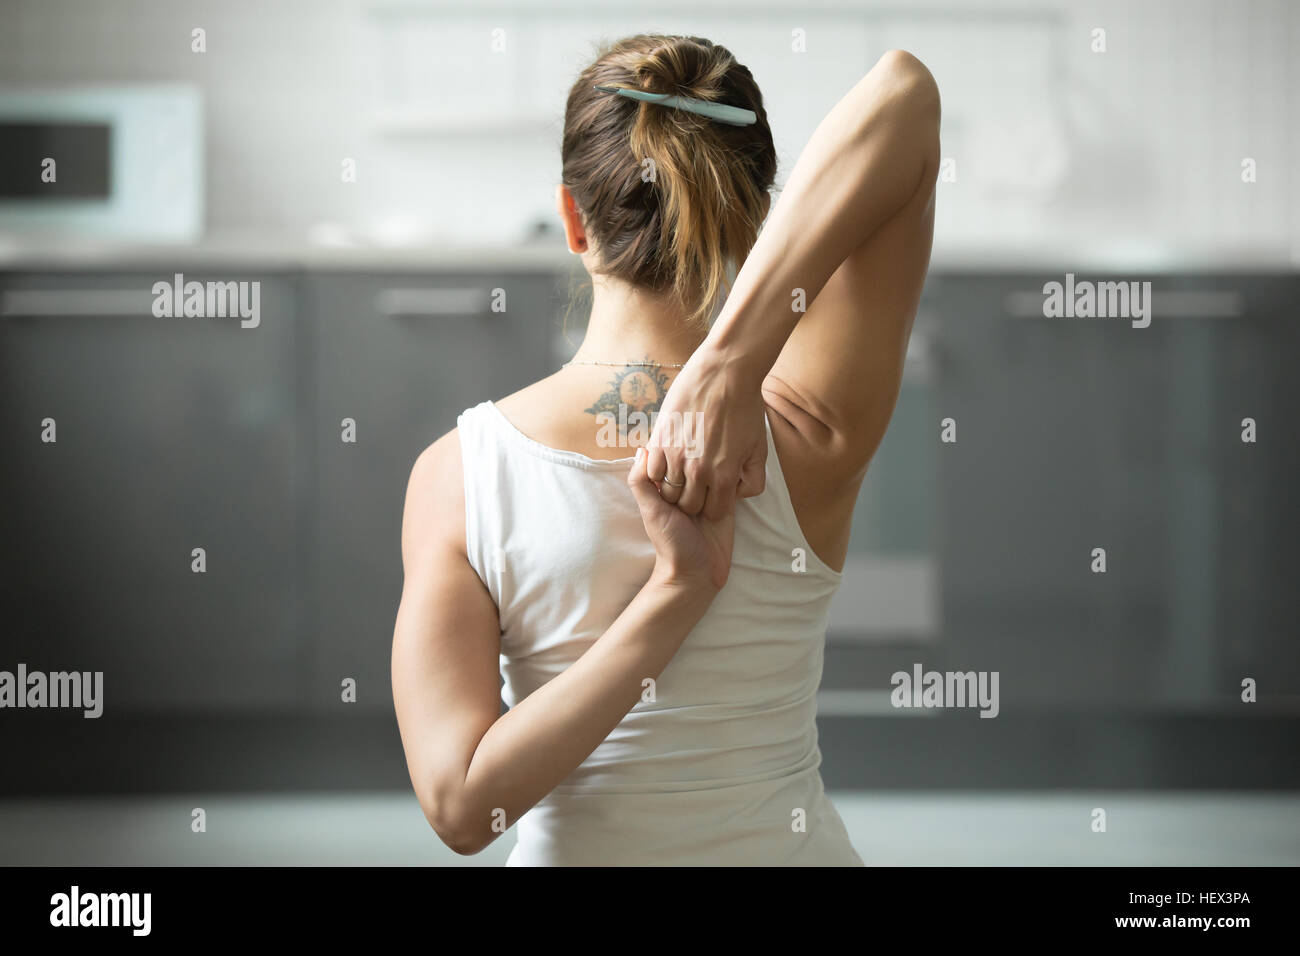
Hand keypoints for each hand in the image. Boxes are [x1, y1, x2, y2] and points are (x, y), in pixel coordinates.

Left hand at [628, 447, 734, 592]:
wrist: (696, 574)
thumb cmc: (670, 542)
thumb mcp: (651, 511)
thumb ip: (641, 482)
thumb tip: (643, 448)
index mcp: (667, 486)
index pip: (671, 455)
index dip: (676, 442)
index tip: (683, 429)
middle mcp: (688, 486)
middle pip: (695, 458)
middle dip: (700, 449)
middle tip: (707, 439)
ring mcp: (708, 492)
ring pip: (714, 465)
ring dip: (719, 460)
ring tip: (722, 454)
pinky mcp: (727, 501)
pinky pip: (732, 481)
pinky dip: (734, 474)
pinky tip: (734, 468)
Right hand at [645, 344, 766, 519]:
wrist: (726, 372)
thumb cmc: (745, 407)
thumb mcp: (759, 449)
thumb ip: (752, 479)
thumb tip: (736, 493)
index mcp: (724, 476)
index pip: (714, 512)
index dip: (715, 505)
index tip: (714, 493)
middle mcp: (698, 471)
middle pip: (688, 505)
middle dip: (694, 498)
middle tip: (698, 482)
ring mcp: (676, 456)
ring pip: (668, 491)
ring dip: (675, 485)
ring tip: (682, 470)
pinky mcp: (660, 440)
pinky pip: (651, 472)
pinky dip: (658, 471)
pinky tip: (669, 459)